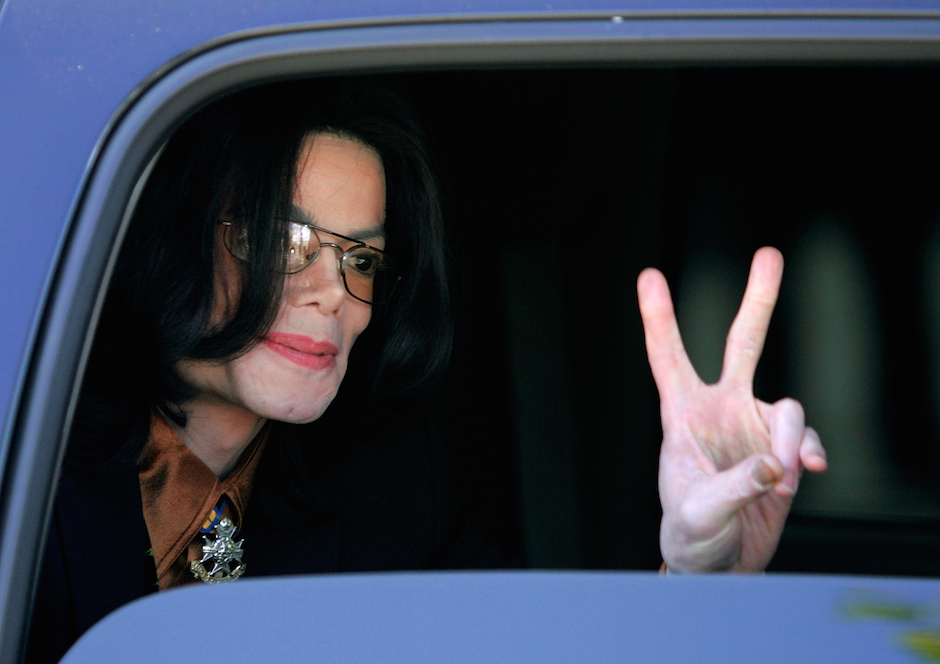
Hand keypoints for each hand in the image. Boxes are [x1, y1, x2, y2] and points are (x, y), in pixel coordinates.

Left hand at [637, 247, 826, 572]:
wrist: (719, 564)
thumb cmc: (690, 533)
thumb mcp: (701, 511)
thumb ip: (738, 484)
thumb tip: (778, 463)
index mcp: (683, 414)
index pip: (667, 358)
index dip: (659, 317)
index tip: (648, 276)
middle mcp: (721, 409)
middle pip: (745, 344)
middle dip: (760, 300)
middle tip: (771, 254)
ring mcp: (754, 426)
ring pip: (789, 406)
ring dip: (791, 441)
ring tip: (779, 477)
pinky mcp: (784, 449)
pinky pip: (808, 438)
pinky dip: (811, 452)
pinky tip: (806, 472)